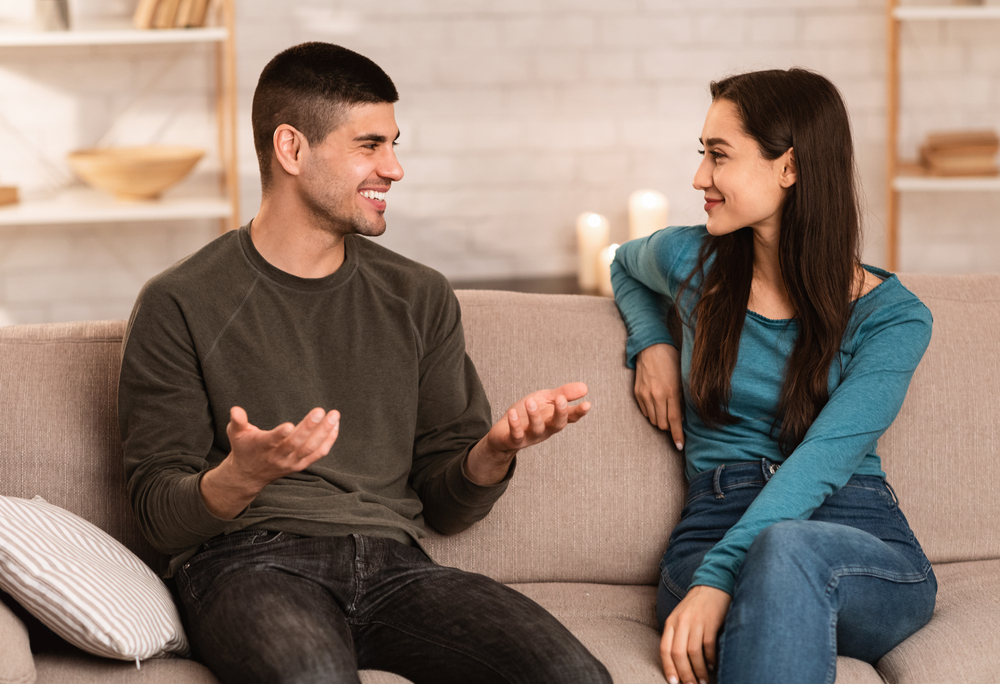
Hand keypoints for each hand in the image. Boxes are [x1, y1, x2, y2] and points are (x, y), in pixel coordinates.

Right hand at [201, 406, 339, 518]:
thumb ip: (237, 421)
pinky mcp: (301, 465)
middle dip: (308, 427)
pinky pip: (318, 453)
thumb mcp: (236, 434)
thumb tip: (235, 410)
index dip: (279, 435)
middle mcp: (278, 457)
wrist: (249, 475)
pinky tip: (335, 425)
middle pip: (296, 444)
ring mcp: (291, 462)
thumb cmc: (244, 448)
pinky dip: (329, 440)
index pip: (271, 442)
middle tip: (319, 411)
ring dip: (324, 432)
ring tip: (334, 415)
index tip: (289, 425)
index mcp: (262, 447)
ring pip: (310, 449)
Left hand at [465, 382, 590, 484]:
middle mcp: (546, 429)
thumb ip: (564, 394)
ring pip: (537, 429)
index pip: (570, 416)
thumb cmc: (527, 414)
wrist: (503, 432)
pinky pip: (516, 434)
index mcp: (554, 419)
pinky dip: (515, 425)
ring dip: (534, 416)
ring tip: (530, 401)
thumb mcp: (546, 400)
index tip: (587, 404)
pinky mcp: (515, 440)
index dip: (579, 412)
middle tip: (561, 399)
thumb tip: (585, 388)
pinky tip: (513, 413)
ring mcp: (531, 436)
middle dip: (560, 413)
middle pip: (557, 425)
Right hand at [635, 343, 684, 450]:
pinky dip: (652, 413)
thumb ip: (682, 399)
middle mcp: (656, 396)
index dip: (677, 435)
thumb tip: (682, 417)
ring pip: (653, 420)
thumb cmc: (671, 360)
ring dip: (660, 420)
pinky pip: (645, 412)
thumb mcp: (682, 379)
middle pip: (663, 424)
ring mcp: (645, 395)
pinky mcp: (637, 393)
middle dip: (670, 427)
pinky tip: (657, 404)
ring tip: (666, 411)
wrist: (651, 347)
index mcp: (671, 392)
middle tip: (675, 422)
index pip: (675, 421)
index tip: (679, 445)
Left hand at [660, 585, 730, 683]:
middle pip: (678, 654)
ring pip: (693, 652)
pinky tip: (713, 666)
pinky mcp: (711, 621)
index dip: (668, 668)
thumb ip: (676, 636)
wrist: (712, 584)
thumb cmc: (696, 606)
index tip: (673, 683)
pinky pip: (708, 645)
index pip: (665, 649)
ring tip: (703, 681)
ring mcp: (696, 621)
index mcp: (671, 622)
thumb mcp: (680, 618)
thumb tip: (678, 663)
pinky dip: (710, 658)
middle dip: (685, 674)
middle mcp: (681, 622)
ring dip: (699, 670)